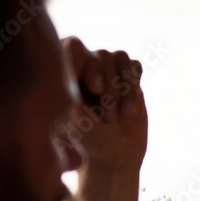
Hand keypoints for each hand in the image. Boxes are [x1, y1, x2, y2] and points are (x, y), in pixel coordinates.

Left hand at [61, 37, 147, 173]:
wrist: (115, 156)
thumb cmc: (88, 138)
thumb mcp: (73, 110)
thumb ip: (71, 76)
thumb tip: (76, 44)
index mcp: (64, 71)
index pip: (74, 46)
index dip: (87, 63)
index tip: (94, 89)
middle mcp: (85, 66)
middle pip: (100, 55)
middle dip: (109, 86)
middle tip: (107, 116)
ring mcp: (108, 71)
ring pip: (119, 57)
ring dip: (122, 89)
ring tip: (118, 116)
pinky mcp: (129, 78)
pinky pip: (135, 65)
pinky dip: (133, 87)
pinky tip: (128, 110)